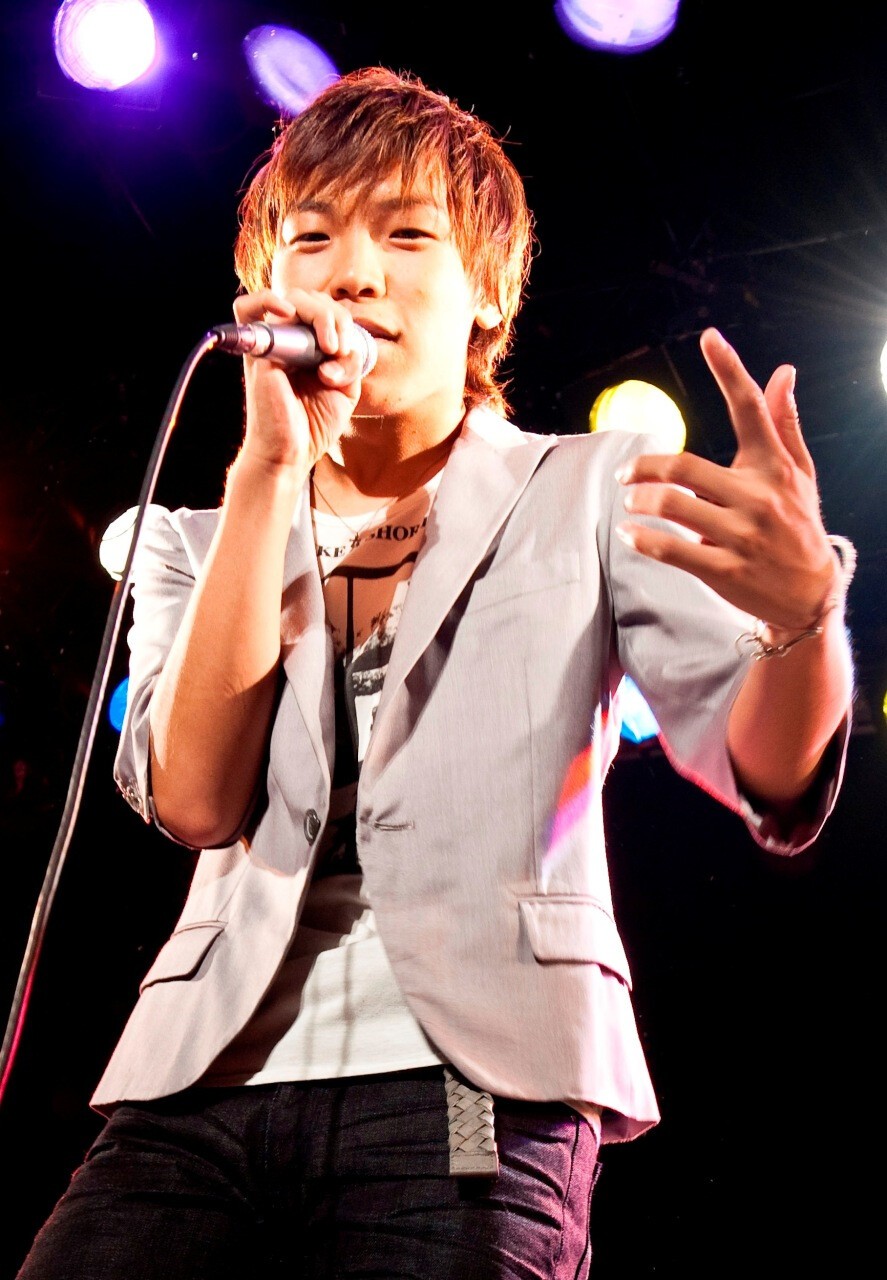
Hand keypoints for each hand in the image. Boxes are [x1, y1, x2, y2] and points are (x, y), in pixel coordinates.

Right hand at [233, 288, 367, 475]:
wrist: (292, 454)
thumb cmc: (313, 425)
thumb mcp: (346, 391)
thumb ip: (350, 362)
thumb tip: (343, 346)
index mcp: (309, 347)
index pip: (326, 309)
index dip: (343, 321)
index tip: (348, 352)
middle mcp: (289, 341)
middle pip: (312, 299)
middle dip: (336, 317)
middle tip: (339, 349)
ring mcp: (271, 344)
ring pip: (292, 298)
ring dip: (320, 315)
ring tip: (329, 346)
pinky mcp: (257, 353)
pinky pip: (247, 309)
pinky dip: (267, 300)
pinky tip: (288, 312)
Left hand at [614, 328, 837, 630]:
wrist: (811, 596)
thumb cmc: (798, 525)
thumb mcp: (798, 475)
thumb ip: (783, 424)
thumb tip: (783, 372)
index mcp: (773, 467)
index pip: (751, 410)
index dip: (730, 370)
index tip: (709, 337)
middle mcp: (757, 497)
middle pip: (685, 467)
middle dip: (645, 467)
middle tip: (625, 474)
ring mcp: (741, 536)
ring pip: (673, 507)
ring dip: (640, 501)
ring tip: (629, 502)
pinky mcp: (724, 570)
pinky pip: (672, 549)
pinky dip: (643, 540)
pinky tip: (629, 533)